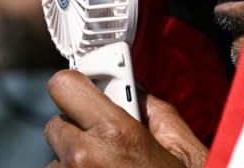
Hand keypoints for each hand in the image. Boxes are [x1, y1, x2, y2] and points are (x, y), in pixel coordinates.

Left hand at [44, 70, 207, 167]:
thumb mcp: (186, 150)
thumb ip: (158, 112)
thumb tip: (137, 92)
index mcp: (115, 133)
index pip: (62, 84)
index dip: (76, 86)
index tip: (88, 92)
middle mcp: (84, 159)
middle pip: (57, 124)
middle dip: (80, 129)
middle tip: (110, 143)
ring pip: (58, 161)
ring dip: (78, 165)